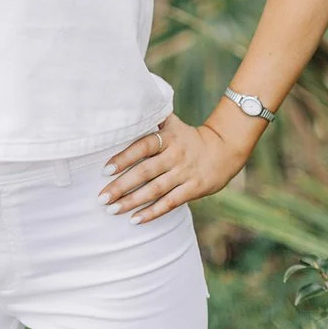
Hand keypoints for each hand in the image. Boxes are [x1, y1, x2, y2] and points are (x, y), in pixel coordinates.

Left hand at [101, 115, 245, 223]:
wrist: (225, 148)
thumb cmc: (189, 138)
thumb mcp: (174, 124)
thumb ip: (153, 119)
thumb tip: (127, 108)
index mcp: (169, 137)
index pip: (143, 146)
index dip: (124, 157)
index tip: (105, 170)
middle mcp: (176, 154)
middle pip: (146, 171)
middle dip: (122, 186)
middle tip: (102, 198)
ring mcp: (186, 172)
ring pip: (155, 189)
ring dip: (132, 201)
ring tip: (112, 210)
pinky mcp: (195, 188)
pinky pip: (171, 202)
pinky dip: (152, 212)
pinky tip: (135, 219)